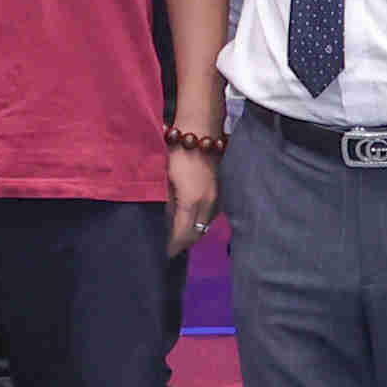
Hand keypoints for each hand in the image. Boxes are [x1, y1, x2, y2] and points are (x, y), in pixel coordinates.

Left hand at [163, 142, 220, 260]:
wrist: (200, 132)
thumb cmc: (177, 153)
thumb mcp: (165, 179)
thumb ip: (168, 203)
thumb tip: (167, 222)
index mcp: (192, 201)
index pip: (183, 233)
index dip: (174, 246)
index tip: (165, 253)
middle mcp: (208, 203)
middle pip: (197, 233)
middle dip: (184, 243)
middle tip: (171, 249)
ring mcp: (217, 197)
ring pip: (206, 225)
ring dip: (194, 233)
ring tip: (180, 237)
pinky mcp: (221, 191)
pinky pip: (211, 215)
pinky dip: (202, 222)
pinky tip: (193, 221)